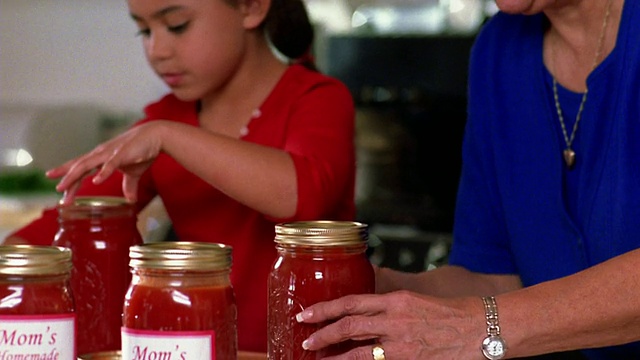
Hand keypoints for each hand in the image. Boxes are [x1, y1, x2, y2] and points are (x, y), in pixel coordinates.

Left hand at [46, 122, 163, 203]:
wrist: (156, 136)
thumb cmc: (143, 151)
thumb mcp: (134, 172)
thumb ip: (129, 185)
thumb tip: (131, 200)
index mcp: (101, 157)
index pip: (80, 166)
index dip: (67, 174)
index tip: (57, 184)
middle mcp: (101, 154)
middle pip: (79, 166)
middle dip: (66, 178)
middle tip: (57, 190)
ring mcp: (110, 153)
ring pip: (86, 165)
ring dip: (73, 176)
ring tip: (63, 187)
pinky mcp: (122, 154)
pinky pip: (110, 165)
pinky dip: (102, 173)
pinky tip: (95, 182)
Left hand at [295, 291, 483, 358]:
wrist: (483, 328)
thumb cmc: (454, 312)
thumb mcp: (417, 300)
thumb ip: (390, 306)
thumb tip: (364, 312)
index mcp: (396, 300)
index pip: (352, 302)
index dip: (326, 308)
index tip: (308, 314)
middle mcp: (396, 320)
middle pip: (349, 326)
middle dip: (323, 333)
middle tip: (306, 339)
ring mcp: (402, 344)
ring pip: (358, 352)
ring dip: (335, 356)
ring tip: (318, 358)